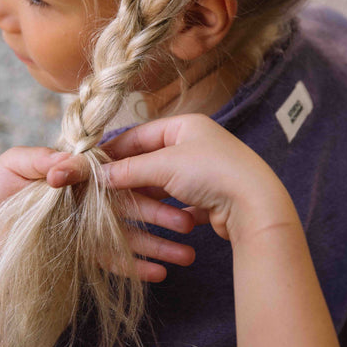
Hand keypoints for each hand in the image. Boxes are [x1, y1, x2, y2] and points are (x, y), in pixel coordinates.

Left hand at [0, 147, 195, 281]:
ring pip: (130, 236)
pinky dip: (136, 268)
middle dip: (162, 216)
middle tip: (188, 224)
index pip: (119, 174)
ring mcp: (88, 229)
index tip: (169, 186)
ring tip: (186, 255)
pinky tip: (159, 273)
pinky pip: (112, 262)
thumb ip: (41, 158)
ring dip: (159, 247)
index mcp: (81, 174)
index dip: (145, 180)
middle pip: (133, 207)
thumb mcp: (13, 165)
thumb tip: (68, 160)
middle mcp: (91, 200)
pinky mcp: (81, 254)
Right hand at [85, 115, 292, 245]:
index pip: (139, 135)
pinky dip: (168, 211)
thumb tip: (97, 176)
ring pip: (164, 185)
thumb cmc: (213, 174)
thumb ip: (128, 169)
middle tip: (103, 191)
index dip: (113, 152)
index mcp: (185, 126)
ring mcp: (204, 172)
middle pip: (150, 161)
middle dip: (129, 177)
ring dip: (149, 198)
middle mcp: (196, 144)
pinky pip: (180, 203)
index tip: (91, 169)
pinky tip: (157, 221)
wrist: (255, 206)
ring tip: (126, 208)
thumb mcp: (164, 166)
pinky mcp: (210, 198)